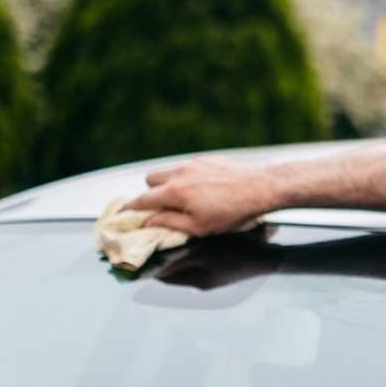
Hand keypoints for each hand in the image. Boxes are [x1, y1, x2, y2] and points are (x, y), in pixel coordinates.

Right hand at [123, 155, 275, 235]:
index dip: (130, 208)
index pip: (143, 200)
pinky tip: (204, 189)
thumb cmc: (232, 212)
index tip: (123, 214)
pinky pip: (188, 167)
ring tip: (185, 199)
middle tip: (162, 207)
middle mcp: (180, 173)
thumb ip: (170, 223)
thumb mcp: (199, 227)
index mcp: (175, 192)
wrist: (261, 188)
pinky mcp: (207, 159)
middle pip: (150, 179)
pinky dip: (188, 178)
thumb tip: (149, 222)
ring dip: (169, 184)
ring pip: (169, 171)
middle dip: (151, 193)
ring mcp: (194, 163)